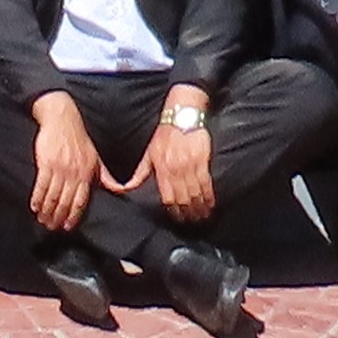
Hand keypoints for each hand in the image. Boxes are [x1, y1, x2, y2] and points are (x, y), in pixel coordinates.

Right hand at [28, 93, 97, 233]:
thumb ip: (106, 177)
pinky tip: (34, 206)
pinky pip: (41, 185)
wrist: (63, 119)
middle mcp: (74, 173)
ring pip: (52, 195)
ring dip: (46, 210)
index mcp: (87, 174)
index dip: (74, 215)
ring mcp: (60, 168)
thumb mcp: (96, 158)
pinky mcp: (46, 162)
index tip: (67, 226)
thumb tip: (121, 191)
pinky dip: (37, 198)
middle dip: (58, 217)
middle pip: (65, 201)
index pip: (81, 201)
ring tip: (42, 219)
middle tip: (51, 227)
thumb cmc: (80, 139)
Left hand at [145, 98, 217, 224]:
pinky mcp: (202, 160)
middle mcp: (175, 169)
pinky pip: (206, 183)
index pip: (167, 196)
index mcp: (161, 168)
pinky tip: (210, 203)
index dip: (173, 210)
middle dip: (188, 213)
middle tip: (192, 222)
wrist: (182, 115)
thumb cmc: (164, 134)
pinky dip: (209, 195)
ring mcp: (189, 165)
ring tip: (202, 216)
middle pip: (183, 198)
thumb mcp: (149, 153)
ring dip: (199, 207)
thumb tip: (127, 188)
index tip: (178, 219)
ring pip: (195, 193)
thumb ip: (141, 172)